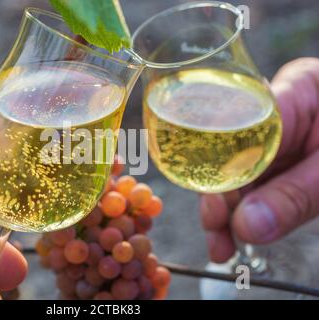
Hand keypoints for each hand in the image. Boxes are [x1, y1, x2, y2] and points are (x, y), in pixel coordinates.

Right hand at [200, 58, 318, 262]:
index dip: (223, 162)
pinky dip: (243, 212)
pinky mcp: (276, 160)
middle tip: (216, 229)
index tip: (216, 203)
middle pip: (231, 150)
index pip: (242, 122)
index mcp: (297, 90)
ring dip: (227, 211)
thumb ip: (296, 195)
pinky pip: (252, 185)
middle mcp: (275, 111)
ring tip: (222, 245)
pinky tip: (233, 235)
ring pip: (236, 172)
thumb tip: (246, 225)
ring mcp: (273, 137)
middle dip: (221, 194)